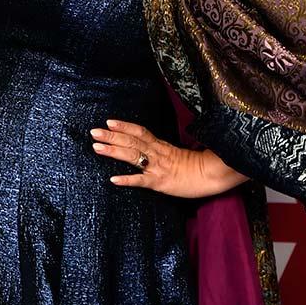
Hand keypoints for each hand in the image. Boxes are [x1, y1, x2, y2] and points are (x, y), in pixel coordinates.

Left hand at [89, 118, 210, 198]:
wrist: (212, 175)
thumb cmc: (197, 166)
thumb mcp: (177, 154)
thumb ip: (162, 150)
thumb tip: (148, 148)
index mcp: (161, 146)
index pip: (140, 132)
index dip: (124, 126)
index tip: (108, 121)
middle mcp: (157, 153)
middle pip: (131, 141)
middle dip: (111, 136)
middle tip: (93, 132)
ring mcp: (158, 167)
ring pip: (133, 156)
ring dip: (114, 151)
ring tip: (97, 148)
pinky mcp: (160, 183)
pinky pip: (142, 181)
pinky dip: (127, 180)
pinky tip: (113, 180)